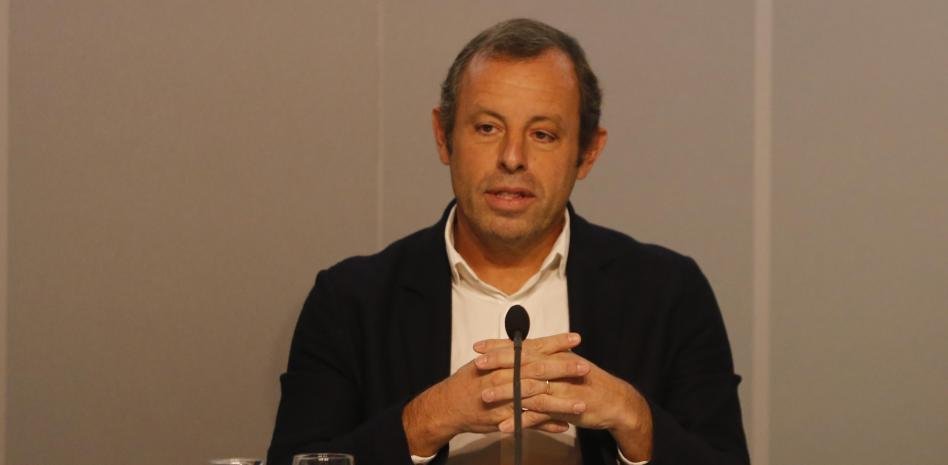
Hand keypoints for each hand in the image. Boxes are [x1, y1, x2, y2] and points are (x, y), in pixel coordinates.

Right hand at [401, 332, 580, 455]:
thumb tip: (529, 344)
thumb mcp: (487, 360)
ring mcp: (505, 399)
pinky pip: (529, 422)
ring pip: (537, 398)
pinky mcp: (504, 419)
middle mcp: (505, 377)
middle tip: (584, 366)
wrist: (448, 406)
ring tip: (582, 402)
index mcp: (503, 360)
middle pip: (539, 370)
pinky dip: (546, 424)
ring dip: (561, 401)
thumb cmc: (469, 381)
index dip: (555, 342)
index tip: (575, 338)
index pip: (533, 348)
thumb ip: (509, 353)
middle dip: (564, 368)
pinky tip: (564, 425)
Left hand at [474, 332, 653, 461]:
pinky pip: (540, 415)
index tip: (478, 346)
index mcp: (555, 355)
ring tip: (484, 396)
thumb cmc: (586, 383)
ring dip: (506, 392)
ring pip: (529, 388)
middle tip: (477, 365)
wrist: (616, 402)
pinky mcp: (567, 409)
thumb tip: (518, 351)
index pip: (523, 347)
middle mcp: (558, 368)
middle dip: (499, 363)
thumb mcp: (565, 365)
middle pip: (524, 363)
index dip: (500, 346)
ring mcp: (562, 389)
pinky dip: (522, 420)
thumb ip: (543, 359)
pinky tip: (505, 426)